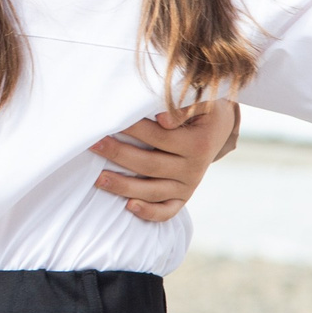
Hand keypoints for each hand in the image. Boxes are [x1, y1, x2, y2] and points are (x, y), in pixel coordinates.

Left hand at [94, 94, 239, 222]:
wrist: (218, 126)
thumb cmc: (202, 107)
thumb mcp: (201, 100)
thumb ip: (182, 107)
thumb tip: (162, 119)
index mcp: (198, 144)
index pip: (159, 137)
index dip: (133, 129)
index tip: (110, 120)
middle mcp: (194, 169)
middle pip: (150, 165)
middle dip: (119, 154)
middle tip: (93, 144)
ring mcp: (188, 186)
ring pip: (153, 191)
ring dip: (124, 186)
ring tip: (98, 178)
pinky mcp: (182, 197)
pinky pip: (166, 211)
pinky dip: (148, 212)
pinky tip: (128, 207)